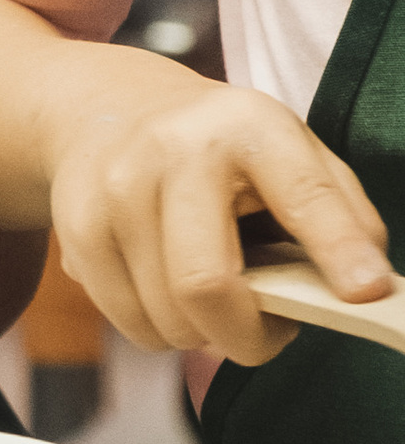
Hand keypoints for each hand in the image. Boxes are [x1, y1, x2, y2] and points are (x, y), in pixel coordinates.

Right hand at [48, 77, 394, 364]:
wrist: (106, 106)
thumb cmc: (220, 146)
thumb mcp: (291, 151)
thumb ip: (340, 212)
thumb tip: (368, 287)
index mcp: (249, 125)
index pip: (300, 193)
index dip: (336, 247)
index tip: (365, 293)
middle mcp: (175, 149)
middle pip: (206, 284)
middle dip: (246, 336)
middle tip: (266, 333)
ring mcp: (115, 187)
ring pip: (166, 318)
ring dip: (202, 334)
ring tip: (215, 301)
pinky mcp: (76, 225)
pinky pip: (128, 322)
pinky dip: (160, 329)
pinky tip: (167, 291)